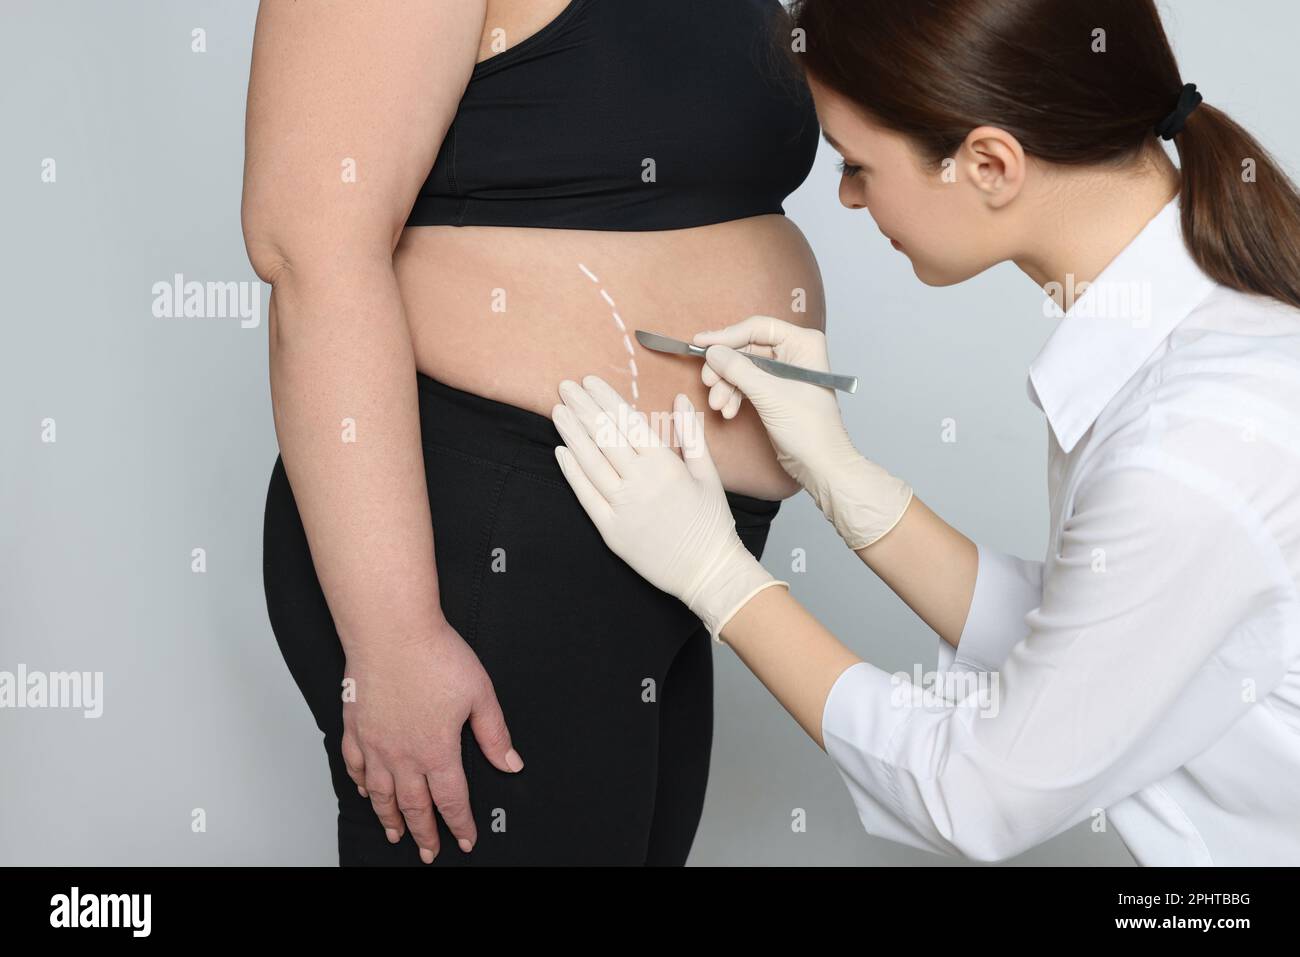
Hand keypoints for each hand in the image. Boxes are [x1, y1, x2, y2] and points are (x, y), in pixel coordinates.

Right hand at [340, 621, 522, 862]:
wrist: (391, 631)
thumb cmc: (434, 655)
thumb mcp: (480, 694)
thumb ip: (494, 734)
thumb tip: (510, 763)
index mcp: (437, 751)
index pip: (451, 800)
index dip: (459, 824)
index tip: (465, 840)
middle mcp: (403, 755)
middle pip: (414, 806)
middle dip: (424, 833)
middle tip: (429, 852)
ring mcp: (375, 744)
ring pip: (381, 794)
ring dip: (389, 818)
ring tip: (395, 834)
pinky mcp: (355, 727)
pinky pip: (355, 767)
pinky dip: (361, 785)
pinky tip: (365, 791)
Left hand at [550, 375, 787, 642]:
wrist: (707, 570)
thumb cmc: (712, 522)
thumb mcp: (708, 473)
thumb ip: (691, 433)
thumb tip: (678, 399)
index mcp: (665, 465)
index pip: (627, 422)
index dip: (605, 399)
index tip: (589, 381)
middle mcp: (640, 482)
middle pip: (603, 437)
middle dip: (582, 408)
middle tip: (565, 387)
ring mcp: (622, 507)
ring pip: (590, 462)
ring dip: (571, 434)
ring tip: (558, 412)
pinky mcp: (611, 530)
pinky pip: (586, 496)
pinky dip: (572, 472)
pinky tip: (561, 451)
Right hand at [694, 316, 912, 549]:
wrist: (820, 464)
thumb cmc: (809, 429)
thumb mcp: (769, 395)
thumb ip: (738, 370)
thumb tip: (712, 352)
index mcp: (803, 343)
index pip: (757, 328)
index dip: (727, 335)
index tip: (701, 343)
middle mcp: (794, 353)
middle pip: (747, 348)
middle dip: (725, 367)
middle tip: (708, 382)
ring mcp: (783, 373)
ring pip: (743, 368)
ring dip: (726, 385)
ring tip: (719, 404)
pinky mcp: (774, 392)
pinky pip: (746, 384)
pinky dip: (734, 395)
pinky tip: (728, 411)